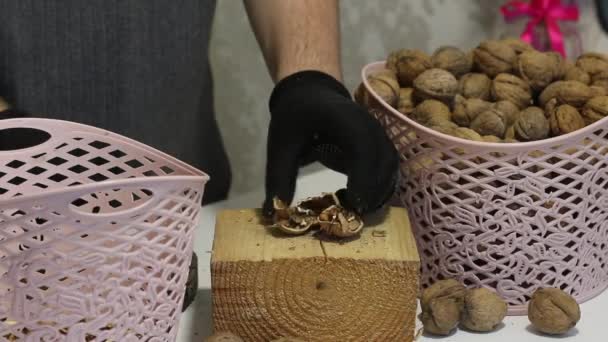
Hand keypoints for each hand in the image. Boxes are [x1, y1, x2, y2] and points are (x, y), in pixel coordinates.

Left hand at [263, 71, 398, 216]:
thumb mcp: (281, 145)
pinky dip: (382, 185)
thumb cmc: (295, 118)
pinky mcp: (380, 141)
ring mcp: (378, 131)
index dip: (362, 175)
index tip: (353, 203)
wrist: (310, 94)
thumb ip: (279, 177)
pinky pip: (389, 165)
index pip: (362, 145)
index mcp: (342, 118)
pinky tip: (363, 201)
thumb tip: (275, 213)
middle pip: (383, 158)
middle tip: (353, 215)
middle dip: (372, 190)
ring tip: (358, 210)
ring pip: (390, 164)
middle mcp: (368, 122)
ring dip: (379, 190)